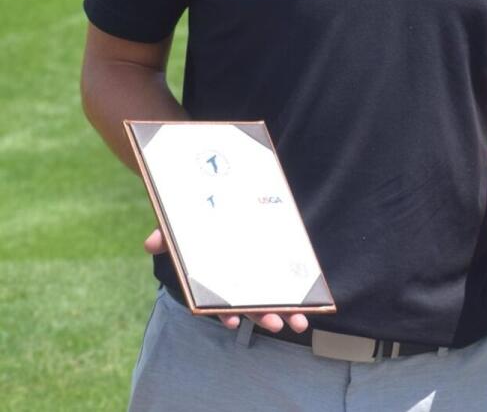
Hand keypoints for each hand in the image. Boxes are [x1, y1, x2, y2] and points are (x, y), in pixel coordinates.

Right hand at [143, 229, 308, 333]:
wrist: (227, 187)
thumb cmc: (199, 216)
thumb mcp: (183, 224)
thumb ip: (168, 234)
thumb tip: (151, 243)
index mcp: (215, 278)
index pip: (219, 302)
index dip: (225, 314)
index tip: (233, 322)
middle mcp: (237, 280)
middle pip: (250, 304)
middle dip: (263, 316)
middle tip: (276, 325)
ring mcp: (257, 271)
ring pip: (272, 297)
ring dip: (285, 312)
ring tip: (298, 323)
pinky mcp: (277, 257)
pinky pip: (288, 278)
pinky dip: (298, 292)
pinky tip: (309, 302)